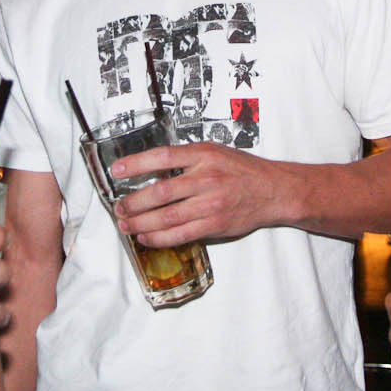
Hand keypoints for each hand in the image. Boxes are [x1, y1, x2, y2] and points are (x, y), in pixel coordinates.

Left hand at [110, 142, 285, 245]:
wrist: (274, 190)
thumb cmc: (243, 170)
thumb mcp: (215, 153)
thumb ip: (188, 160)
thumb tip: (154, 172)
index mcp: (203, 155)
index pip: (162, 157)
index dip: (136, 164)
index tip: (117, 170)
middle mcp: (206, 178)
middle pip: (160, 192)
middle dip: (133, 202)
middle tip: (118, 207)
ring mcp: (210, 203)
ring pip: (166, 216)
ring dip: (141, 222)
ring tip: (125, 224)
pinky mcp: (214, 224)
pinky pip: (180, 234)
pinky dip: (159, 237)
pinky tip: (146, 236)